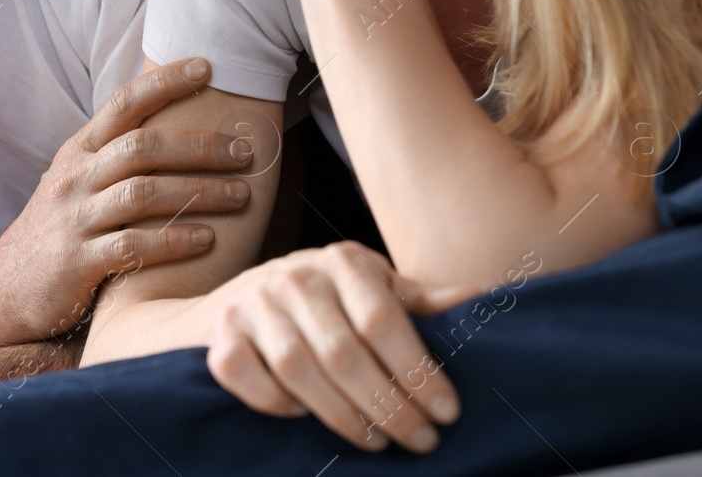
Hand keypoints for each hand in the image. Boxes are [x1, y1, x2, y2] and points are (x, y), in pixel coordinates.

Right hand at [0, 57, 254, 340]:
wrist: (2, 291)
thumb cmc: (54, 232)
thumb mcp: (74, 182)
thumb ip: (113, 156)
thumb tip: (177, 127)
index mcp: (77, 151)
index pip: (123, 103)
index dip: (165, 81)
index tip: (207, 66)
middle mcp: (75, 178)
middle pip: (143, 147)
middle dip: (201, 146)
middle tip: (246, 152)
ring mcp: (74, 219)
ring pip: (143, 194)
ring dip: (199, 192)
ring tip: (241, 196)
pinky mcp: (78, 262)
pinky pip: (133, 245)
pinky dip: (174, 240)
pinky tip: (208, 240)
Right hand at [204, 241, 477, 453]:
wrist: (242, 298)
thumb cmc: (329, 299)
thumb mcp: (377, 290)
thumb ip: (421, 301)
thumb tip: (482, 298)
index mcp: (343, 261)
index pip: (383, 320)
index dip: (418, 370)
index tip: (448, 412)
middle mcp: (294, 277)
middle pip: (344, 353)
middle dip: (389, 405)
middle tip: (421, 440)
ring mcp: (251, 305)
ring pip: (299, 371)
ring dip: (343, 416)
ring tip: (377, 440)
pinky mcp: (220, 335)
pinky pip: (246, 378)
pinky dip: (276, 404)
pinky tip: (305, 416)